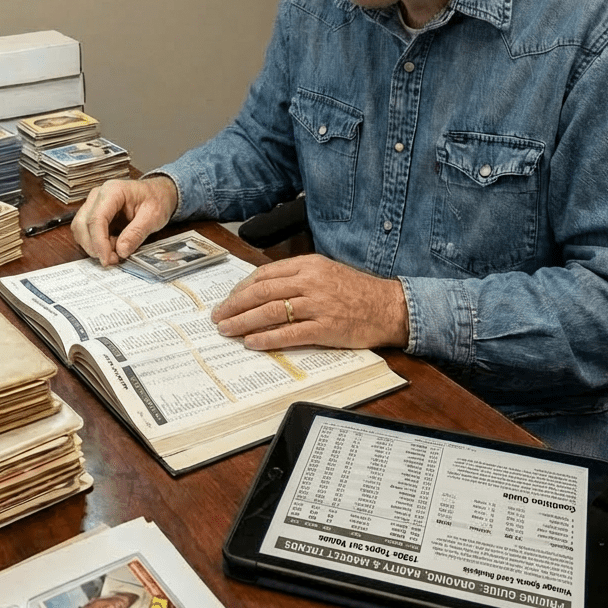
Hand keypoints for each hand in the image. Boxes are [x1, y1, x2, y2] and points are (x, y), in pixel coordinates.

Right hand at [71, 176, 178, 265]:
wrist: (157, 193)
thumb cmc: (156, 199)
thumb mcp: (153, 216)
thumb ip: (136, 233)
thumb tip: (121, 251)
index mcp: (113, 191)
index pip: (96, 218)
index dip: (99, 242)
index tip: (107, 259)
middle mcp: (97, 195)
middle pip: (82, 224)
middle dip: (94, 247)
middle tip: (113, 260)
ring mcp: (92, 204)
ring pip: (80, 229)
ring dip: (93, 246)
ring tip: (115, 252)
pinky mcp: (92, 214)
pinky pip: (85, 232)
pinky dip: (94, 243)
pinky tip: (111, 246)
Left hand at [210, 255, 409, 350]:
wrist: (389, 307)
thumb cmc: (356, 291)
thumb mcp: (325, 272)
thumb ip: (297, 277)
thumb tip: (263, 289)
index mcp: (308, 264)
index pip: (264, 274)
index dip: (241, 289)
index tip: (228, 300)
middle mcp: (310, 281)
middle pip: (262, 292)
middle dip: (234, 305)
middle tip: (218, 317)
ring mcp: (317, 304)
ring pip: (271, 311)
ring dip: (243, 322)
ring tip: (227, 330)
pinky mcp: (325, 327)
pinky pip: (289, 333)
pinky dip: (267, 338)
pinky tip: (252, 343)